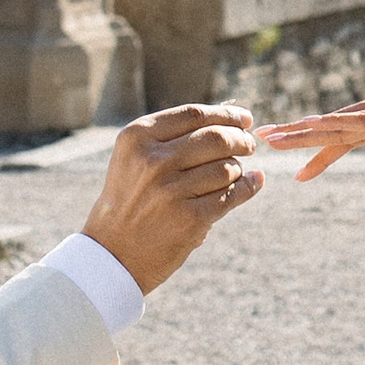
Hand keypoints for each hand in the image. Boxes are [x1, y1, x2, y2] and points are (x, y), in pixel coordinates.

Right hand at [81, 104, 265, 292]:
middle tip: (249, 145)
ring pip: (227, 167)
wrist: (113, 253)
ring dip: (238, 168)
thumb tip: (233, 110)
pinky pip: (231, 195)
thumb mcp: (138, 158)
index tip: (244, 118)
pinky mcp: (189, 219)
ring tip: (235, 172)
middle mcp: (153, 161)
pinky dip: (247, 188)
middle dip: (240, 139)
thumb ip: (178, 134)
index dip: (226, 114)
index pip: (194, 115)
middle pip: (216, 137)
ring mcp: (171, 190)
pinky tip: (252, 184)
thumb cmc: (131, 199)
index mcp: (138, 138)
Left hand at [257, 45, 364, 181]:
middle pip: (331, 127)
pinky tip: (315, 126)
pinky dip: (338, 124)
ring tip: (274, 139)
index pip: (347, 137)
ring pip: (338, 123)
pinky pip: (364, 120)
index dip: (321, 152)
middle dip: (297, 136)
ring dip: (305, 131)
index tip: (298, 169)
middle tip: (262, 142)